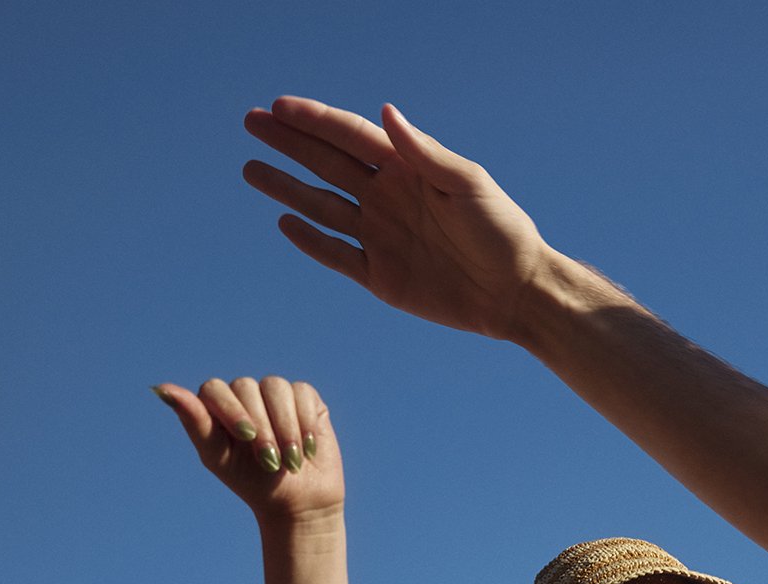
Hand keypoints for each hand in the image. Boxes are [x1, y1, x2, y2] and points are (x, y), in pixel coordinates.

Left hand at [154, 375, 344, 527]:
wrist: (297, 503)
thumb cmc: (251, 482)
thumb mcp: (218, 456)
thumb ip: (194, 421)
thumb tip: (160, 388)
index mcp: (218, 406)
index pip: (215, 389)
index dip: (230, 409)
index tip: (246, 438)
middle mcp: (245, 394)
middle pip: (247, 387)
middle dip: (261, 427)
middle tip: (269, 461)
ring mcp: (275, 394)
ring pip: (276, 388)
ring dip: (285, 427)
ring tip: (291, 460)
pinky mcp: (305, 398)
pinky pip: (303, 394)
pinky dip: (305, 423)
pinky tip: (306, 449)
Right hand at [242, 96, 554, 343]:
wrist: (517, 292)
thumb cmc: (502, 231)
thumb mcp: (469, 184)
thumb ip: (425, 152)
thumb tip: (386, 112)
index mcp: (408, 169)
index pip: (352, 137)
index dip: (316, 120)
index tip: (280, 106)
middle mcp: (388, 198)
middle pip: (327, 164)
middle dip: (289, 143)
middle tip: (251, 121)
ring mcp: (380, 236)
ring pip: (322, 206)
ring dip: (286, 188)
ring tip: (250, 168)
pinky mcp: (380, 276)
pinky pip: (336, 254)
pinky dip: (311, 240)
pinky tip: (284, 223)